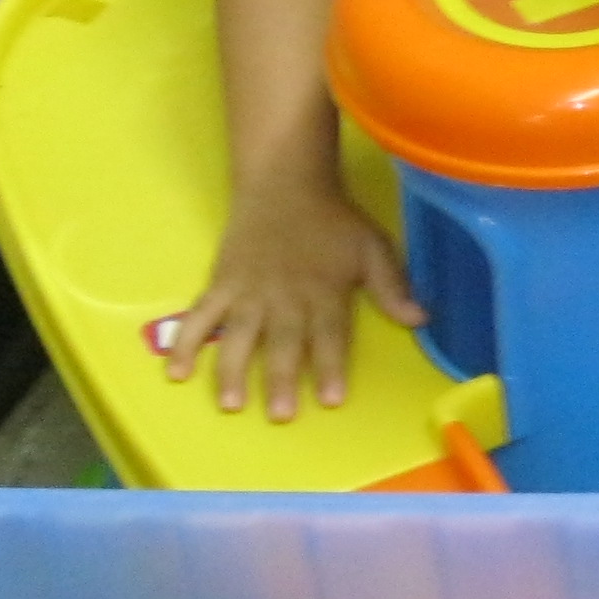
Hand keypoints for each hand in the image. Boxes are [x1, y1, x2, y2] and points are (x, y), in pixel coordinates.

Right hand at [166, 179, 421, 419]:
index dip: (331, 366)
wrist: (284, 182)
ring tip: (230, 404)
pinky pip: (200, 317)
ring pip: (239, 335)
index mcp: (323, 291)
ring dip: (233, 370)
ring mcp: (247, 292)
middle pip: (283, 341)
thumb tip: (421, 319)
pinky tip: (177, 373)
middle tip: (280, 415)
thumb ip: (392, 287)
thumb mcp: (372, 248)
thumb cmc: (333, 220)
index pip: (329, 334)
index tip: (332, 399)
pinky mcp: (221, 284)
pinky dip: (186, 344)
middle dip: (282, 378)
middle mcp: (284, 296)